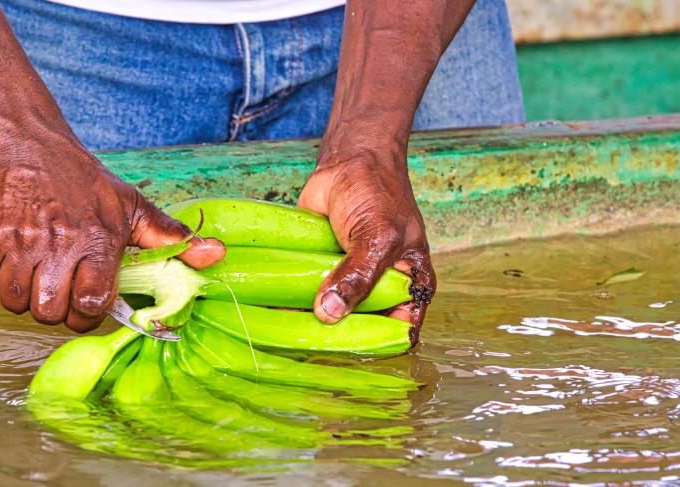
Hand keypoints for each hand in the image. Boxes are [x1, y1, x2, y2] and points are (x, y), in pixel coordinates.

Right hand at [0, 131, 223, 331]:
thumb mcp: (131, 205)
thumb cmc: (83, 180)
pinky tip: (17, 257)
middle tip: (62, 289)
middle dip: (57, 309)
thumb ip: (170, 238)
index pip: (91, 304)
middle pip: (50, 313)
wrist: (25, 141)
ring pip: (16, 303)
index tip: (89, 302)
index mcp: (96, 239)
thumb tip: (216, 255)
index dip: (89, 313)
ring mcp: (17, 241)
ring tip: (40, 275)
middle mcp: (56, 243)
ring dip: (27, 297)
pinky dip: (1, 278)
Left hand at [298, 145, 434, 341]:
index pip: (400, 329)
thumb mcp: (378, 236)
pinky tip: (270, 316)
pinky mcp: (318, 272)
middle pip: (361, 329)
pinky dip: (290, 304)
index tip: (350, 352)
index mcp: (409, 285)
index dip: (379, 345)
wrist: (348, 161)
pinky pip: (306, 296)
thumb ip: (359, 276)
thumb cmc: (377, 193)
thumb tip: (330, 314)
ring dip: (309, 324)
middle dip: (338, 338)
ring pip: (330, 316)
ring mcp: (348, 282)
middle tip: (310, 346)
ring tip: (284, 337)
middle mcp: (379, 288)